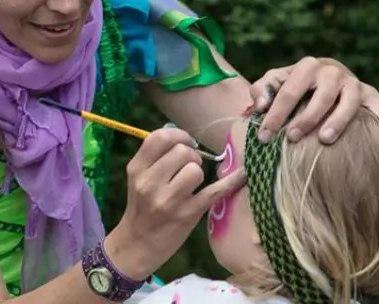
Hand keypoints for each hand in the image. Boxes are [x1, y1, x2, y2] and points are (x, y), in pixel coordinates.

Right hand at [104, 128, 245, 279]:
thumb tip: (185, 137)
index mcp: (136, 169)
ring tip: (193, 182)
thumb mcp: (138, 178)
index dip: (178, 135)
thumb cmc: (142, 206)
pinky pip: (214, 191)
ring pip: (196, 169)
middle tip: (189, 166)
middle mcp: (150, 183)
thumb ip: (156, 156)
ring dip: (198, 172)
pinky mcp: (187, 215)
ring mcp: (168, 200)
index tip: (186, 142)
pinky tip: (242, 175)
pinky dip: (231, 182)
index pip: (160, 137)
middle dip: (192, 155)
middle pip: (182, 152)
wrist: (138, 245)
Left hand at [250, 56, 378, 147]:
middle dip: (305, 118)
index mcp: (307, 66)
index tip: (263, 137)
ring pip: (349, 101)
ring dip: (338, 121)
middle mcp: (333, 71)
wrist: (322, 77)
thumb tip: (260, 106)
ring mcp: (354, 83)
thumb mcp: (274, 82)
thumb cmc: (293, 85)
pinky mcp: (372, 95)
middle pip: (321, 95)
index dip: (274, 115)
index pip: (289, 91)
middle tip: (291, 138)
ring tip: (325, 140)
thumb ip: (262, 90)